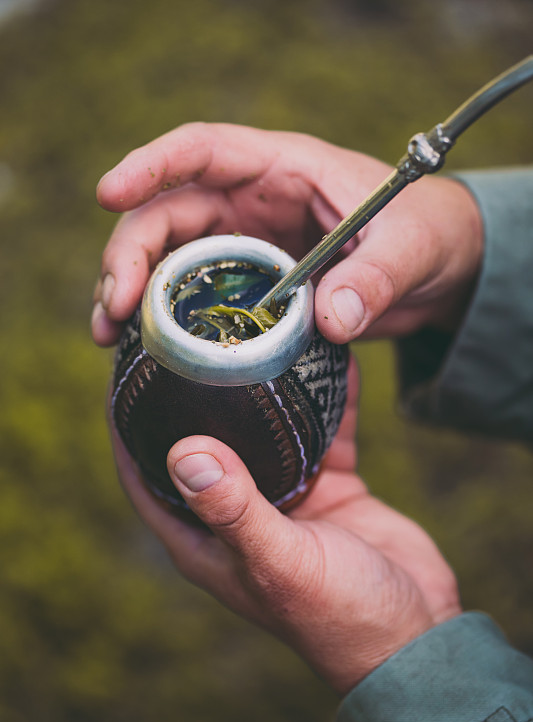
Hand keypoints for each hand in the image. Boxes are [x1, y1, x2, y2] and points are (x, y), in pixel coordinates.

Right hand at [92, 122, 482, 346]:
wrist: (433, 267)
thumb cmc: (425, 235)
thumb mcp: (412, 250)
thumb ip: (376, 278)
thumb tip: (331, 320)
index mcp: (283, 169)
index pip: (204, 151)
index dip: (152, 166)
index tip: (109, 195)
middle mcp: (250, 202)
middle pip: (167, 212)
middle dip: (130, 254)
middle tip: (113, 308)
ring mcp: (243, 244)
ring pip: (168, 257)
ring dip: (132, 291)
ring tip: (106, 334)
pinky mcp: (245, 284)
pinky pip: (191, 295)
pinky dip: (162, 320)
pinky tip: (139, 350)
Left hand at [111, 359, 461, 694]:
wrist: (416, 634)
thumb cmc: (339, 617)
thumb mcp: (281, 563)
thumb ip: (236, 511)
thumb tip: (184, 450)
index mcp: (208, 539)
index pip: (146, 476)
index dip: (127, 428)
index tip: (123, 373)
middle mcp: (239, 513)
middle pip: (204, 442)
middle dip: (195, 393)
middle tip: (191, 336)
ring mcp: (287, 496)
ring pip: (266, 429)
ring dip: (263, 388)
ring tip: (258, 334)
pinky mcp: (330, 485)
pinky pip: (324, 430)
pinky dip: (326, 398)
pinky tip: (328, 356)